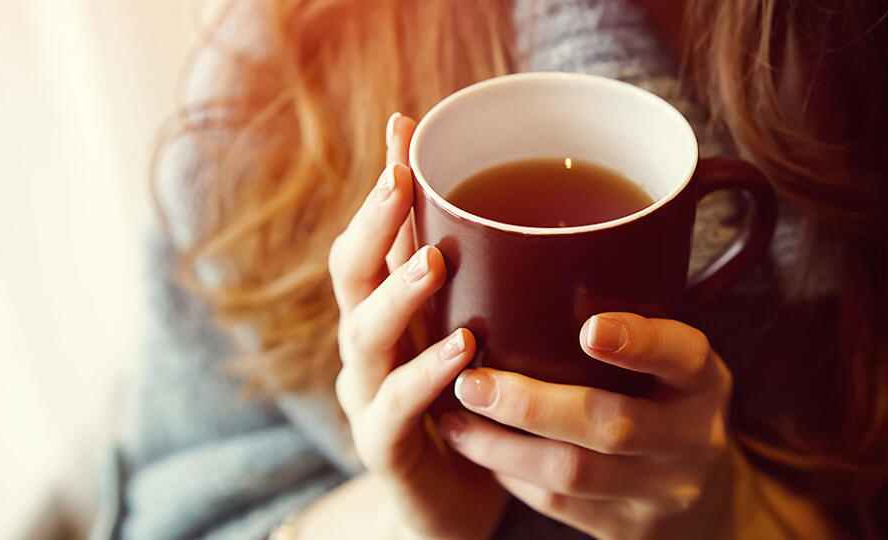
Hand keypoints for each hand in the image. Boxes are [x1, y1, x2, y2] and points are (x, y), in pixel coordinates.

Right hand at [328, 113, 506, 539]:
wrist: (455, 505)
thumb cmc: (471, 409)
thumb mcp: (476, 337)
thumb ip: (487, 286)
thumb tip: (537, 219)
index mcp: (389, 313)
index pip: (375, 236)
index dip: (384, 184)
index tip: (405, 125)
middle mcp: (368, 346)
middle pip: (350, 274)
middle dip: (374, 224)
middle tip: (402, 180)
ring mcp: (368, 395)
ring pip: (364, 336)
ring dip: (398, 295)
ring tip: (432, 262)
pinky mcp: (385, 446)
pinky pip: (397, 407)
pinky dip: (426, 375)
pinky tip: (461, 352)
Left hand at [438, 312, 732, 539]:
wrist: (707, 507)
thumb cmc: (669, 406)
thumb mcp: (674, 364)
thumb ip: (633, 322)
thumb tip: (531, 255)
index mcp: (702, 382)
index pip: (683, 356)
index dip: (640, 342)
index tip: (590, 328)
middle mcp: (691, 438)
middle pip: (612, 424)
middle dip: (532, 404)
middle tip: (473, 380)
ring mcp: (660, 492)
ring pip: (573, 473)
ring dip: (502, 446)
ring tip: (455, 417)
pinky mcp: (626, 530)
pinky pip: (558, 504)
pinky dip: (510, 474)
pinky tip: (478, 448)